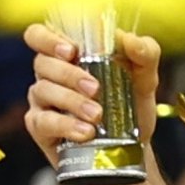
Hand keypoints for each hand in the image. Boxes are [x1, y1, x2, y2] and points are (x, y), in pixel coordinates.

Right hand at [22, 24, 162, 171]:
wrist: (133, 148)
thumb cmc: (132, 107)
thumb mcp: (146, 79)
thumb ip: (145, 54)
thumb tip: (130, 39)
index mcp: (68, 56)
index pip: (39, 35)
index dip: (47, 39)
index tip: (71, 51)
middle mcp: (49, 75)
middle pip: (42, 62)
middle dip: (69, 74)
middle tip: (95, 88)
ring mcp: (43, 101)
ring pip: (43, 91)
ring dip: (72, 101)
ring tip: (98, 115)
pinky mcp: (41, 128)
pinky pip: (44, 121)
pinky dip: (65, 125)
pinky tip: (85, 132)